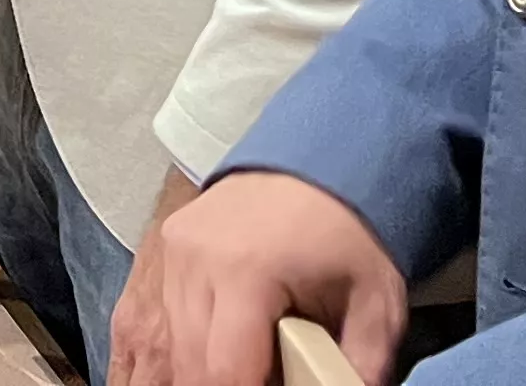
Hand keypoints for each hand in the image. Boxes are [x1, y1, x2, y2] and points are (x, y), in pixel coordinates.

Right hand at [113, 171, 403, 385]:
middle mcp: (194, 260)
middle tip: (265, 382)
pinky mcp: (162, 251)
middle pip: (187, 364)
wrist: (316, 161)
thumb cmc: (347, 234)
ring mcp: (172, 253)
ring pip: (163, 348)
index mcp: (246, 271)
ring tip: (236, 370)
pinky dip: (167, 357)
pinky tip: (194, 366)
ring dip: (192, 374)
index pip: (224, 370)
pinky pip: (148, 324)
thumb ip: (361, 368)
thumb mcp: (376, 305)